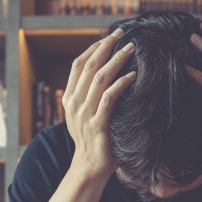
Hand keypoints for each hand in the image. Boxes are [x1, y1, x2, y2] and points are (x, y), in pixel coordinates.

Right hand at [61, 28, 135, 178]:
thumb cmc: (93, 140)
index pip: (78, 65)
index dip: (93, 48)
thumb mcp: (84, 115)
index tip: (109, 37)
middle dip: (106, 47)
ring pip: (99, 78)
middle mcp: (74, 103)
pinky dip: (121, 84)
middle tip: (122, 34)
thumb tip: (102, 75)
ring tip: (131, 49)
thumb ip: (88, 97)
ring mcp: (85, 114)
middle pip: (89, 66)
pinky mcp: (98, 125)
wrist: (90, 167)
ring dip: (116, 60)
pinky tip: (132, 75)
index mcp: (69, 98)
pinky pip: (109, 98)